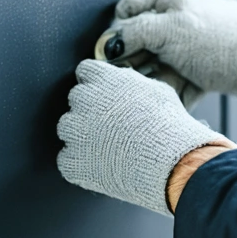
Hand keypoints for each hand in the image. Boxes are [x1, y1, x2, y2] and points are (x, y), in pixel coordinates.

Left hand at [57, 60, 233, 214]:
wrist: (170, 162)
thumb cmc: (169, 126)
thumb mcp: (157, 90)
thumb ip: (130, 82)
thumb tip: (122, 79)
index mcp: (103, 78)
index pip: (86, 72)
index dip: (97, 85)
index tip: (106, 97)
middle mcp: (84, 99)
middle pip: (76, 99)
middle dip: (89, 110)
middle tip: (111, 126)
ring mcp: (75, 131)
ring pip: (67, 128)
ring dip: (82, 136)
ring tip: (109, 147)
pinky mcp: (72, 160)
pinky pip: (67, 160)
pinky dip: (81, 165)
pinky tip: (104, 166)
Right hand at [115, 0, 236, 98]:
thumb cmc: (229, 41)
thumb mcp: (172, 31)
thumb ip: (136, 33)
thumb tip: (109, 43)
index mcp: (171, 2)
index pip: (128, 10)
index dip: (117, 32)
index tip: (113, 57)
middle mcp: (181, 22)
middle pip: (142, 43)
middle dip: (138, 65)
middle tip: (138, 80)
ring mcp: (194, 48)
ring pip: (159, 68)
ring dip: (157, 84)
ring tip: (162, 92)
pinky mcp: (207, 71)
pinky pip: (180, 84)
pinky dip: (177, 94)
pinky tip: (180, 100)